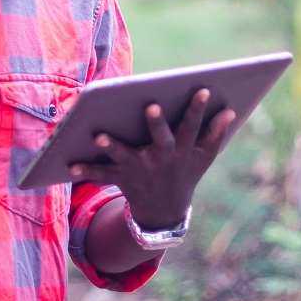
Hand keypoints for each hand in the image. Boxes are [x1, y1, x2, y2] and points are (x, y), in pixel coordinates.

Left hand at [68, 88, 236, 229]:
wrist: (164, 211)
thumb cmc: (185, 173)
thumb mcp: (204, 158)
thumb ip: (215, 134)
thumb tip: (230, 110)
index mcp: (183, 151)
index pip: (192, 126)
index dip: (197, 109)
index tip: (202, 89)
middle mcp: (162, 160)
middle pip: (161, 140)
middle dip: (157, 123)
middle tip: (152, 105)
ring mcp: (141, 170)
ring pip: (126, 156)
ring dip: (112, 146)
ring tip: (99, 134)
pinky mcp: (122, 178)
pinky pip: (102, 174)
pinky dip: (87, 170)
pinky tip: (71, 162)